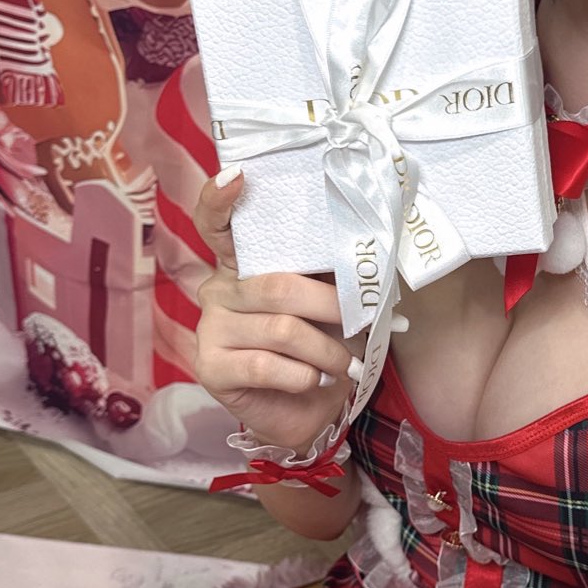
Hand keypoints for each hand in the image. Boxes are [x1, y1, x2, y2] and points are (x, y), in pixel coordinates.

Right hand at [192, 168, 358, 455]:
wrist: (307, 413)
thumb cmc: (321, 347)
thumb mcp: (331, 305)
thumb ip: (334, 276)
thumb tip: (377, 257)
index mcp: (244, 265)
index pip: (217, 224)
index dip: (221, 199)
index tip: (239, 175)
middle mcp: (219, 289)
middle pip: (278, 285)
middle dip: (332, 307)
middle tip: (362, 324)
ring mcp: (210, 328)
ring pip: (282, 329)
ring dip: (326, 349)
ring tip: (343, 363)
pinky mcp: (210, 368)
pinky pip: (266, 365)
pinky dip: (305, 375)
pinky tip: (316, 380)